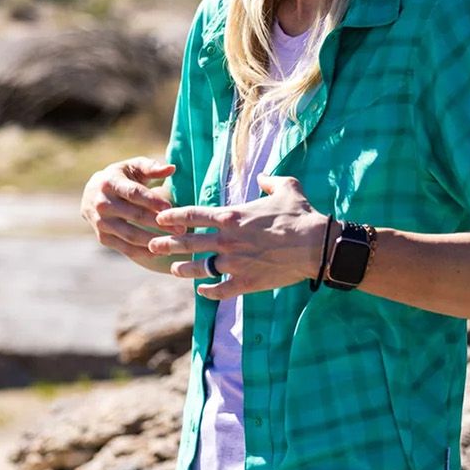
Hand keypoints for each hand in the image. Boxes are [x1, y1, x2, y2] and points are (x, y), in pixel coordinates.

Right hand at [81, 156, 178, 271]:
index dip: (152, 201)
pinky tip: (159, 251)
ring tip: (173, 242)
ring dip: (153, 240)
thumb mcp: (132, 167)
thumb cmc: (120, 178)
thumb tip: (171, 168)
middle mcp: (102, 203)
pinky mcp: (103, 238)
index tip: (170, 208)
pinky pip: (125, 248)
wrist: (91, 195)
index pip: (133, 193)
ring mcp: (101, 223)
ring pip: (130, 235)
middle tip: (181, 229)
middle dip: (159, 223)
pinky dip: (143, 252)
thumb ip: (151, 168)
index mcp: (110, 183)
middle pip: (134, 215)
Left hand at [150, 174, 328, 298]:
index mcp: (231, 216)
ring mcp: (235, 263)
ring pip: (199, 267)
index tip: (160, 218)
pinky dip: (208, 291)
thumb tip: (263, 178)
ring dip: (183, 268)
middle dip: (167, 243)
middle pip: (188, 242)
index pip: (192, 214)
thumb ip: (270, 181)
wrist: (317, 246)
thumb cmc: (301, 215)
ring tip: (174, 269)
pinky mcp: (245, 282)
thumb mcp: (287, 188)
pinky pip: (219, 290)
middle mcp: (227, 240)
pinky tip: (202, 291)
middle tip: (152, 246)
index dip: (173, 216)